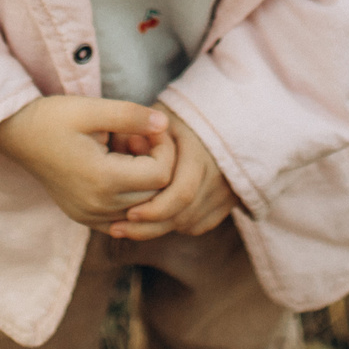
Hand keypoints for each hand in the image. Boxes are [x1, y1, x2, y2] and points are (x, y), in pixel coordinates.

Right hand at [0, 97, 175, 229]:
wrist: (18, 135)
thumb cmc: (54, 117)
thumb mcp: (92, 109)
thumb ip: (131, 116)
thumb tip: (165, 124)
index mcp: (102, 180)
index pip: (161, 176)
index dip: (164, 150)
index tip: (148, 129)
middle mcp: (98, 206)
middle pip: (156, 194)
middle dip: (156, 164)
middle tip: (135, 137)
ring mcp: (90, 216)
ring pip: (143, 207)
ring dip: (143, 180)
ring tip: (124, 150)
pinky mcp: (84, 218)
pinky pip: (124, 216)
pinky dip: (130, 195)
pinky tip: (116, 168)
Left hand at [109, 107, 235, 239]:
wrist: (224, 120)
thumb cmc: (179, 120)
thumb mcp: (157, 120)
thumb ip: (139, 130)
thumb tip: (127, 147)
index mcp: (200, 151)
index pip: (181, 193)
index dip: (154, 209)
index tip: (128, 213)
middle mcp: (218, 172)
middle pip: (184, 214)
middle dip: (150, 227)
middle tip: (119, 229)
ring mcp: (227, 189)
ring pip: (191, 223)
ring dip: (161, 228)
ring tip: (131, 226)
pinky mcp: (229, 200)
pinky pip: (201, 224)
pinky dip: (178, 225)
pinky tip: (158, 219)